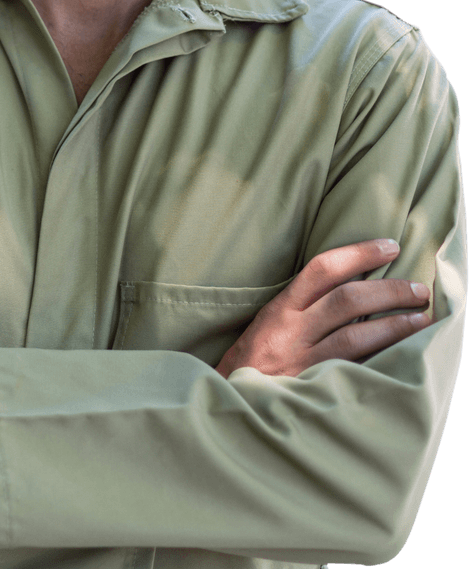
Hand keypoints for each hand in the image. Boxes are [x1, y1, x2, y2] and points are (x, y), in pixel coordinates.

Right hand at [215, 239, 432, 378]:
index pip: (322, 269)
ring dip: (395, 325)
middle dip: (389, 290)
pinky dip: (380, 359)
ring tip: (422, 319)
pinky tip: (403, 355)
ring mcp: (302, 360)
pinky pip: (352, 369)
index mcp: (280, 308)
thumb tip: (354, 287)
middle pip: (346, 299)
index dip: (359, 253)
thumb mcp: (267, 325)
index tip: (390, 246)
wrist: (227, 404)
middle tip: (420, 289)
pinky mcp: (311, 388)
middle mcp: (290, 330)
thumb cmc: (251, 364)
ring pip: (354, 335)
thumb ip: (302, 308)